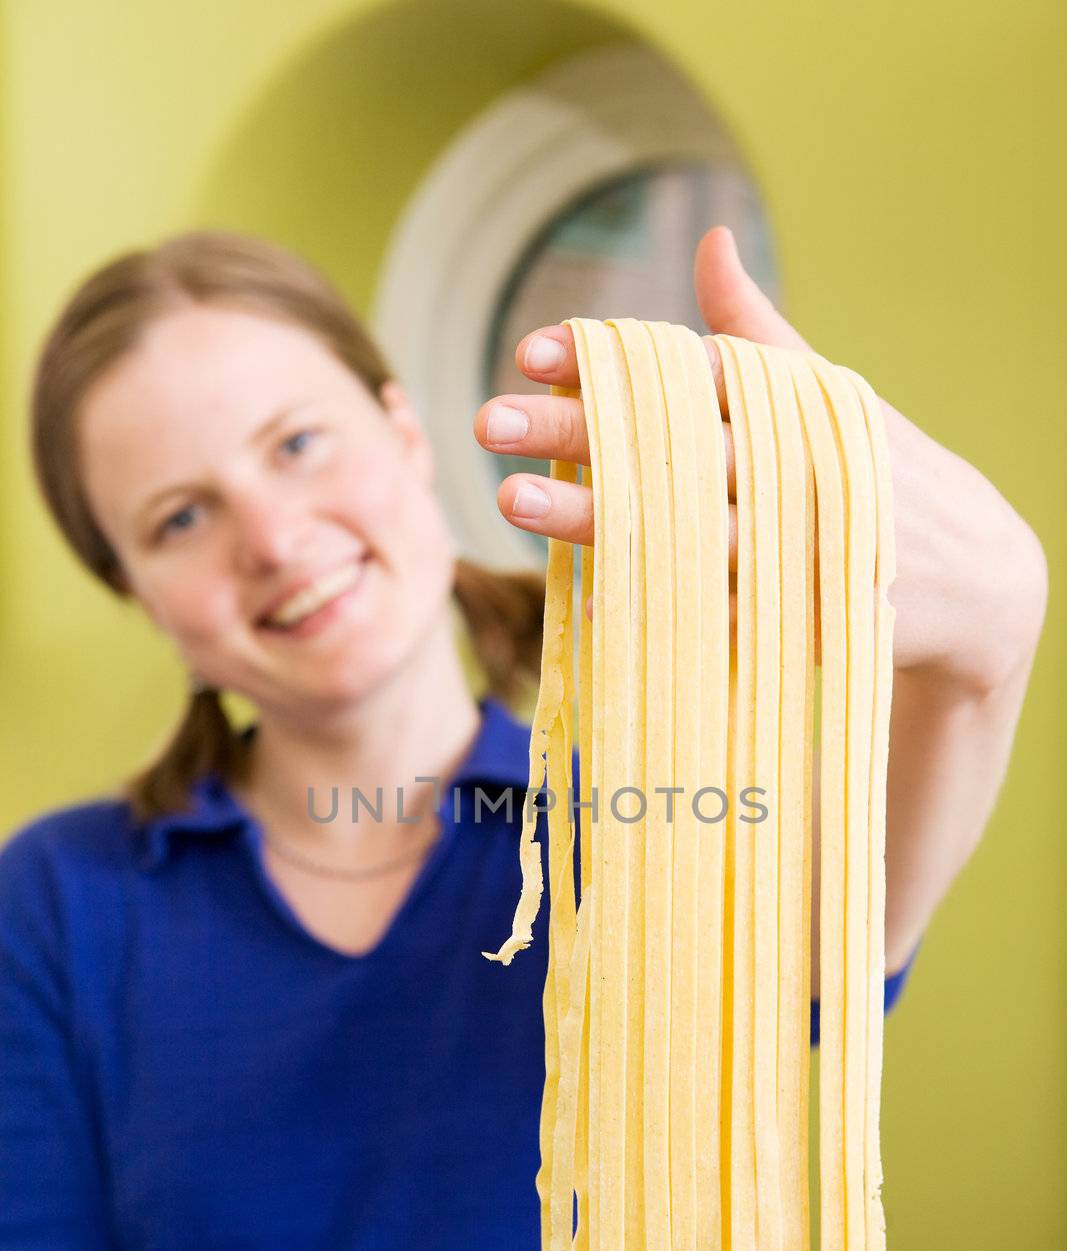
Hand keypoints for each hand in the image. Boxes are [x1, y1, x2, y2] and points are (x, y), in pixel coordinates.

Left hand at [473, 227, 1047, 693]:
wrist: (977, 583)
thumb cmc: (878, 475)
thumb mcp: (828, 397)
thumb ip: (757, 332)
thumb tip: (710, 242)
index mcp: (794, 403)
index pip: (690, 370)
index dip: (612, 361)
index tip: (531, 352)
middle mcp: (792, 466)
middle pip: (671, 445)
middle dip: (579, 431)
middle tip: (490, 421)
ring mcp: (796, 545)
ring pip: (679, 527)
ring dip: (594, 516)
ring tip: (513, 500)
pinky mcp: (798, 616)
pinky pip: (714, 610)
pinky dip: (654, 602)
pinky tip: (587, 595)